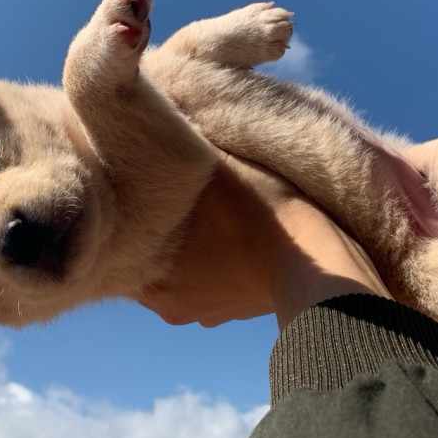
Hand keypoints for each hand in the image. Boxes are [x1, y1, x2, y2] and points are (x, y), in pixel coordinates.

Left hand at [136, 151, 391, 330]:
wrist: (316, 260)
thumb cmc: (258, 209)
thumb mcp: (210, 165)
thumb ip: (175, 149)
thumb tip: (152, 123)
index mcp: (147, 272)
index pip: (121, 239)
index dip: (132, 211)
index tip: (144, 189)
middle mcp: (165, 302)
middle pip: (148, 257)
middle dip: (160, 232)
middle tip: (176, 201)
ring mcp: (199, 313)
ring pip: (180, 274)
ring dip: (189, 253)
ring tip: (210, 223)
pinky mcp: (228, 314)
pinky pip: (208, 286)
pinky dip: (213, 268)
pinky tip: (230, 242)